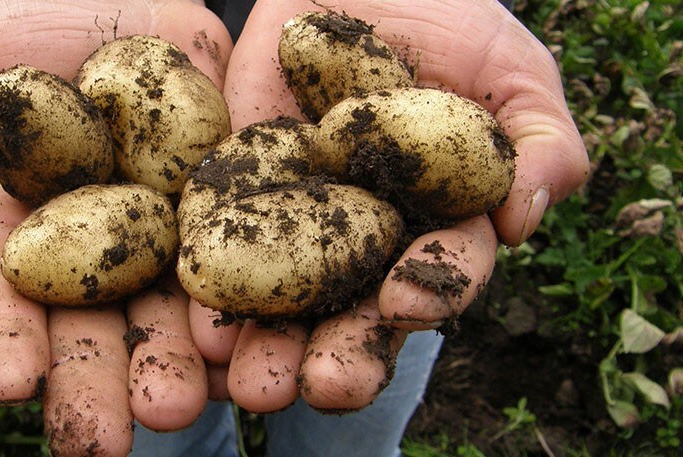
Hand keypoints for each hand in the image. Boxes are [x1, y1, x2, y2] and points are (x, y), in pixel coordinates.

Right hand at [0, 1, 231, 453]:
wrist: (139, 6)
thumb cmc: (40, 31)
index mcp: (23, 232)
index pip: (4, 297)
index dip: (3, 339)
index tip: (7, 385)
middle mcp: (95, 253)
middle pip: (93, 328)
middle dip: (97, 384)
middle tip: (106, 443)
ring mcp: (167, 240)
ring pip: (171, 315)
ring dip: (176, 366)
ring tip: (182, 410)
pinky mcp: (231, 218)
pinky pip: (243, 268)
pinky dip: (247, 312)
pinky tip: (247, 351)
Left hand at [193, 0, 588, 412]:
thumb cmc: (452, 22)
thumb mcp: (511, 71)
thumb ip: (538, 141)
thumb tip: (524, 219)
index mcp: (434, 224)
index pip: (439, 270)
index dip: (428, 288)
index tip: (404, 301)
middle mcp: (363, 238)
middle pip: (355, 308)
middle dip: (342, 352)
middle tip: (321, 388)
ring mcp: (295, 217)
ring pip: (283, 297)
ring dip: (268, 344)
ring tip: (251, 384)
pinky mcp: (235, 188)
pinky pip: (218, 237)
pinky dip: (208, 282)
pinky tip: (196, 321)